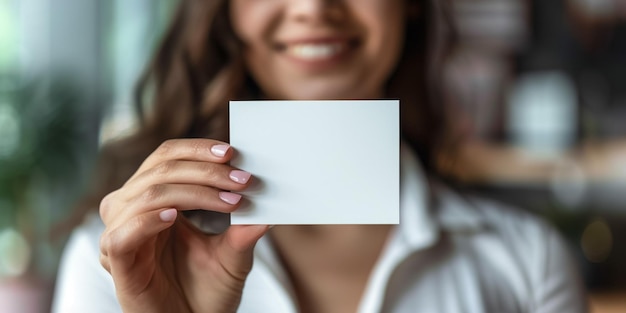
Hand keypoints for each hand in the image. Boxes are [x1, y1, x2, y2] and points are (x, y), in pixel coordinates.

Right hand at [99, 139, 267, 312]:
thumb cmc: (208, 291)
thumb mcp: (233, 255)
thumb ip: (244, 230)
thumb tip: (270, 202)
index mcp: (157, 200)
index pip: (167, 157)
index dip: (197, 149)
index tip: (232, 153)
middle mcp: (135, 210)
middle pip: (160, 170)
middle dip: (205, 171)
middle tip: (242, 180)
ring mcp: (123, 234)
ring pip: (149, 194)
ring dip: (193, 192)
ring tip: (230, 201)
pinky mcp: (117, 261)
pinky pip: (123, 233)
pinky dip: (148, 220)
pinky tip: (175, 216)